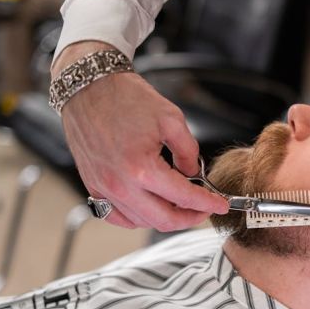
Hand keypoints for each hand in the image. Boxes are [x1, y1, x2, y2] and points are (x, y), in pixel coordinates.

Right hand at [53, 42, 228, 230]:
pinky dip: (137, 217)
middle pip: (164, 220)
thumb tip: (193, 174)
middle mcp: (120, 184)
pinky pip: (116, 217)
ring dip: (165, 218)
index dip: (207, 204)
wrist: (89, 87)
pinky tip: (151, 206)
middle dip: (190, 218)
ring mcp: (103, 188)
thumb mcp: (171, 119)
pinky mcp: (92, 186)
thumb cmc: (126, 98)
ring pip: (141, 221)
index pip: (184, 197)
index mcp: (142, 168)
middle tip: (203, 209)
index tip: (220, 205)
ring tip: (179, 204)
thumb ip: (188, 151)